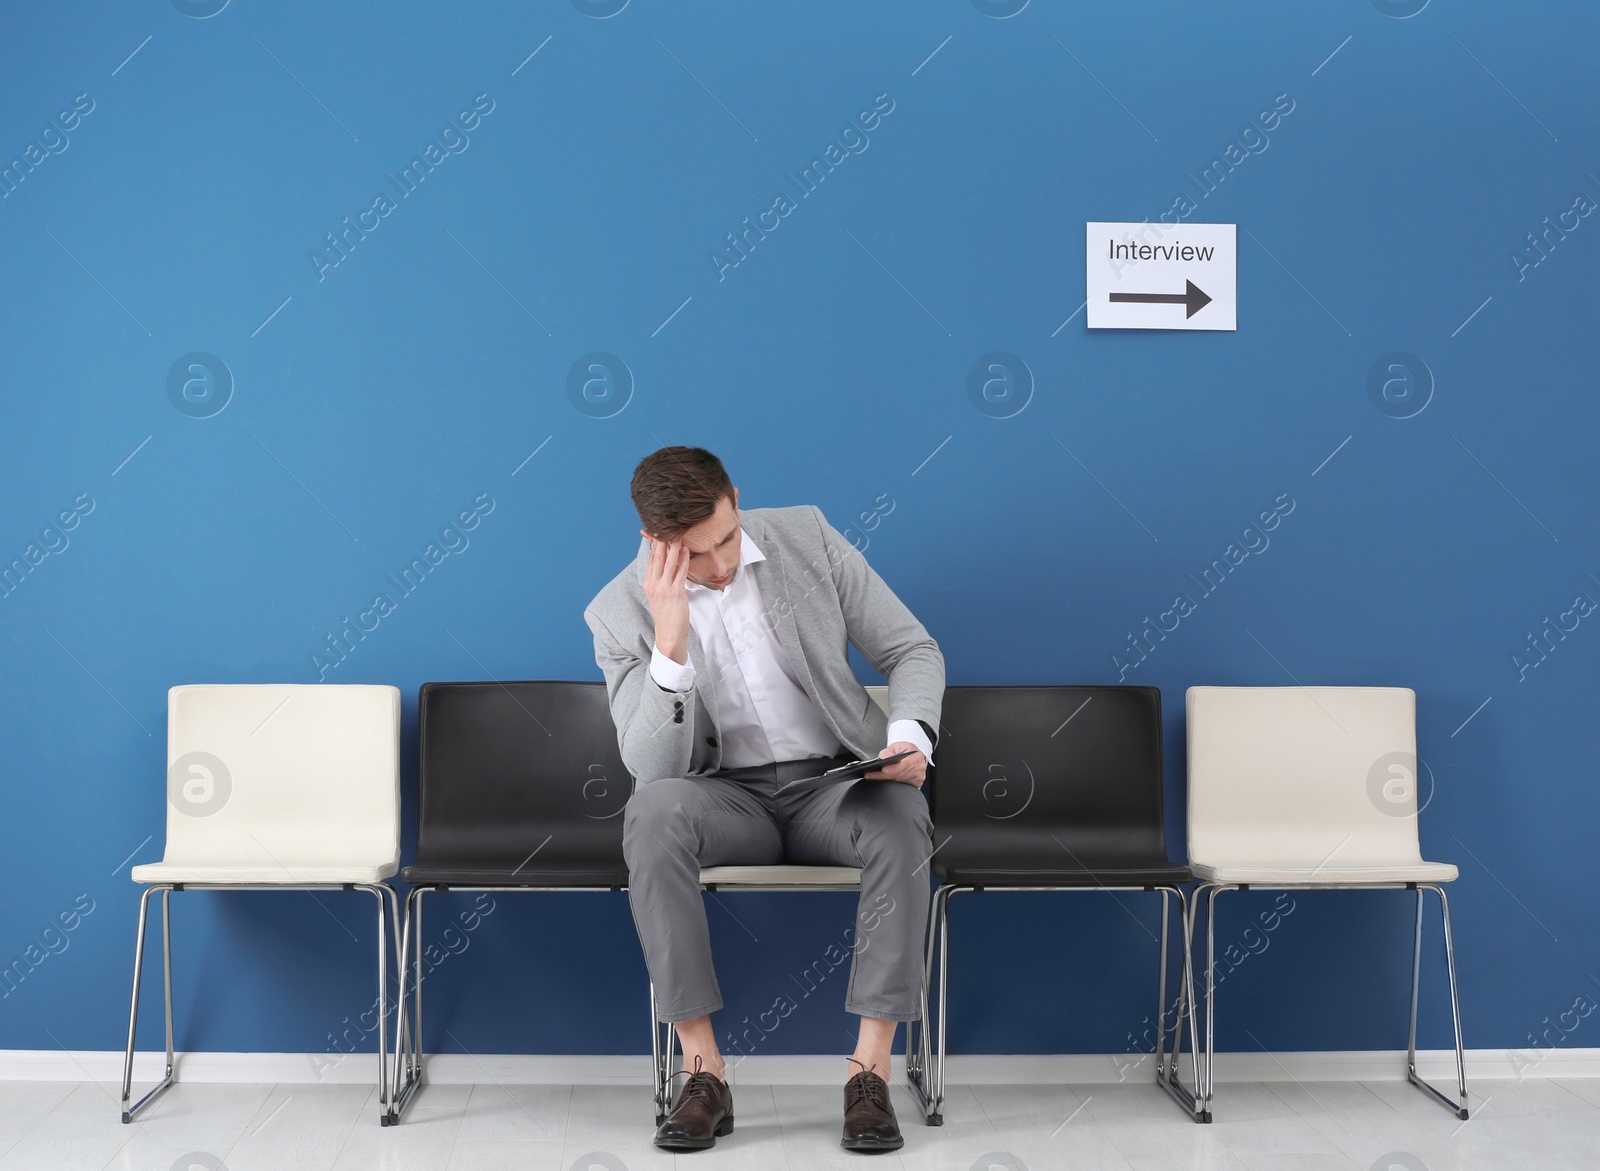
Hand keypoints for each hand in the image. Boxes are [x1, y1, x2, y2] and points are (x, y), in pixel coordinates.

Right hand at [640, 530, 689, 663]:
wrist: (668, 633)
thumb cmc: (667, 613)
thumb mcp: (658, 594)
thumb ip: (660, 579)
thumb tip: (665, 565)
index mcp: (648, 583)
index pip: (651, 558)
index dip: (655, 543)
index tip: (658, 530)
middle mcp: (653, 583)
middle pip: (658, 557)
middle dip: (663, 540)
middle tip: (668, 526)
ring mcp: (663, 588)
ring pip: (669, 562)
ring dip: (674, 546)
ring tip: (678, 534)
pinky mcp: (675, 592)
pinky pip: (680, 572)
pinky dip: (683, 559)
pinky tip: (686, 551)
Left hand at [863, 741, 925, 785]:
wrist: (913, 755)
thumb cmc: (904, 750)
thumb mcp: (895, 746)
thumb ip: (888, 752)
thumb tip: (884, 758)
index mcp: (916, 754)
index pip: (904, 764)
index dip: (893, 768)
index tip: (882, 770)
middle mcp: (920, 766)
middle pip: (900, 774)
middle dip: (884, 775)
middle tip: (871, 775)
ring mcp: (919, 775)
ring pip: (900, 780)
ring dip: (887, 779)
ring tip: (874, 776)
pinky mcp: (917, 782)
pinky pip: (903, 784)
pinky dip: (893, 782)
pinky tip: (886, 779)